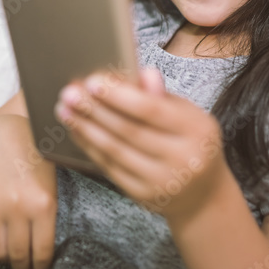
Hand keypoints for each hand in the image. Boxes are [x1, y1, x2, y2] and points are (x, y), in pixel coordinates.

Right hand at [0, 114, 56, 268]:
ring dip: (3, 258)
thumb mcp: (50, 189)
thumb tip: (40, 260)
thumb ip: (46, 222)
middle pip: (18, 257)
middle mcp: (17, 206)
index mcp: (43, 205)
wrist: (5, 134)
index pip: (41, 253)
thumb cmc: (35, 164)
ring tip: (9, 257)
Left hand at [55, 68, 228, 221]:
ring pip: (115, 150)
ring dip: (86, 128)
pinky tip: (78, 131)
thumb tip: (143, 72)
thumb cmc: (191, 142)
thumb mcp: (188, 115)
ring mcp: (162, 181)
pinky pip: (110, 167)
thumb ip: (162, 96)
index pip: (151, 110)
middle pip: (128, 130)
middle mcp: (183, 159)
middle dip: (94, 110)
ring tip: (65, 109)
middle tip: (69, 93)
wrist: (204, 195)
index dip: (119, 96)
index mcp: (197, 130)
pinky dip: (90, 147)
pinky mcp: (144, 195)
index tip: (93, 81)